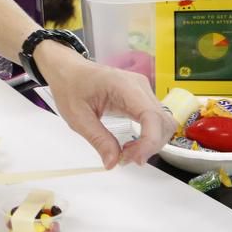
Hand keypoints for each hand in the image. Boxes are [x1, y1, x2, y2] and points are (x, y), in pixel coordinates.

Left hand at [35, 41, 174, 167]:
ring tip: (125, 152)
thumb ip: (97, 139)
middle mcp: (139, 86)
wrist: (68, 70)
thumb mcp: (77, 116)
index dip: (149, 141)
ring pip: (163, 123)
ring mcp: (143, 91)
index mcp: (123, 85)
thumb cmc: (70, 86)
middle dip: (149, 146)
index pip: (151, 116)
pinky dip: (148, 137)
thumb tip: (113, 162)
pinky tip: (131, 144)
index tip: (133, 158)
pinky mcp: (141, 98)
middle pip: (163, 122)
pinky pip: (155, 121)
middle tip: (124, 158)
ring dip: (150, 143)